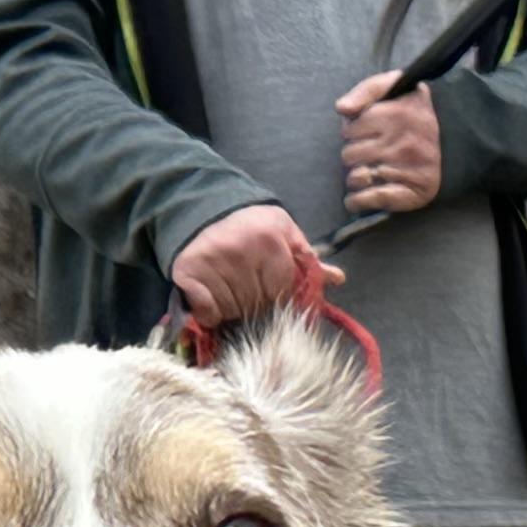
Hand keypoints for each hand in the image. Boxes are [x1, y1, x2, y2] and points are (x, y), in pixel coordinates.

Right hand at [168, 203, 334, 328]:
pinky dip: (209, 314)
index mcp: (270, 240)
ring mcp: (212, 262)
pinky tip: (211, 300)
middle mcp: (241, 250)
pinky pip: (206, 313)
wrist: (204, 212)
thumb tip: (338, 279)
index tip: (266, 290)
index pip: (280, 291)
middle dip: (253, 304)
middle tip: (245, 290)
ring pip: (231, 311)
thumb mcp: (284, 234)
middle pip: (255, 303)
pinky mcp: (188, 272)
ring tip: (228, 291)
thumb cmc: (251, 227)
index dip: (274, 296)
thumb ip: (308, 259)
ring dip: (231, 310)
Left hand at [335, 76, 442, 213]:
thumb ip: (367, 90)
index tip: (365, 131)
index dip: (353, 131)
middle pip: (349, 155)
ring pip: (355, 178)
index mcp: (397, 114)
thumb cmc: (422, 108)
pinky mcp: (412, 192)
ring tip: (369, 170)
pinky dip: (358, 201)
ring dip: (356, 177)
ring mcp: (407, 169)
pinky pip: (371, 199)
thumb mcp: (398, 84)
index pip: (349, 129)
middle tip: (370, 152)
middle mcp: (402, 143)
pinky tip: (356, 199)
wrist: (466, 133)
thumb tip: (341, 109)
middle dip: (354, 154)